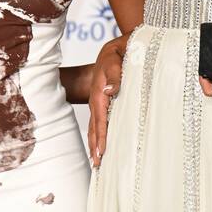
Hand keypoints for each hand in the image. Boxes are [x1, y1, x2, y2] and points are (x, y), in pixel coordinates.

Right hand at [88, 34, 127, 167]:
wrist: (115, 46)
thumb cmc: (117, 51)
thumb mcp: (115, 58)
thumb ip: (115, 73)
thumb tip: (110, 91)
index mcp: (99, 91)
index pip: (100, 118)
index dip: (101, 135)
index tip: (101, 151)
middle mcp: (98, 99)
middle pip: (95, 127)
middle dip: (95, 146)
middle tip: (98, 165)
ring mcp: (100, 102)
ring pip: (96, 126)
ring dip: (96, 143)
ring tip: (97, 162)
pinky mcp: (105, 102)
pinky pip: (102, 121)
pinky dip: (101, 134)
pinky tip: (104, 145)